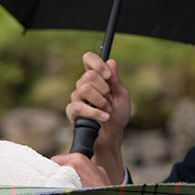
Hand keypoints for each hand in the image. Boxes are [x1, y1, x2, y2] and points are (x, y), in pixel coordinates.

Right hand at [65, 52, 130, 183]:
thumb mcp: (122, 95)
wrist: (112, 135)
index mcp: (96, 78)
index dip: (97, 63)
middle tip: (109, 98)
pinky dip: (95, 112)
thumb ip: (115, 80)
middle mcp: (83, 85)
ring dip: (100, 101)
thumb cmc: (117, 115)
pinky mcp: (73, 111)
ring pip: (84, 89)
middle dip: (103, 87)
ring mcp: (76, 98)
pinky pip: (79, 106)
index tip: (107, 75)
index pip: (88, 59)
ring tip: (106, 110)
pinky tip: (104, 117)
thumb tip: (111, 62)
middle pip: (88, 75)